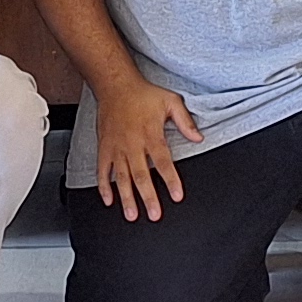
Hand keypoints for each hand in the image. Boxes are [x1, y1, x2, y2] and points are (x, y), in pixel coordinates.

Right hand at [91, 78, 199, 221]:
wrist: (115, 86)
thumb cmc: (143, 94)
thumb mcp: (170, 101)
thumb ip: (185, 121)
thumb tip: (198, 137)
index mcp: (151, 135)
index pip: (163, 162)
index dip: (171, 180)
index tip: (176, 196)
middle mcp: (133, 144)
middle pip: (141, 175)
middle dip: (148, 197)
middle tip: (154, 214)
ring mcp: (117, 148)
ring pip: (121, 178)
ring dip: (126, 198)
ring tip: (132, 215)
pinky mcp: (104, 148)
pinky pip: (102, 170)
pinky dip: (104, 186)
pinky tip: (109, 200)